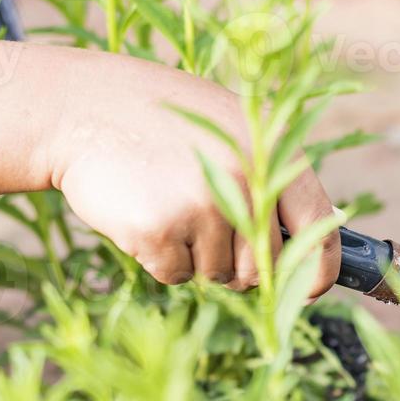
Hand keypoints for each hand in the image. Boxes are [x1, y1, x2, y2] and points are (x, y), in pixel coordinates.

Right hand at [47, 64, 341, 298]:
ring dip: (193, 257)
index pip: (317, 226)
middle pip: (263, 265)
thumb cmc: (161, 122)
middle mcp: (245, 180)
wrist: (81, 109)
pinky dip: (159, 259)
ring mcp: (201, 206)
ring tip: (166, 206)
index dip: (316, 270)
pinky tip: (143, 214)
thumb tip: (308, 240)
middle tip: (203, 230)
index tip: (306, 291)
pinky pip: (175, 275)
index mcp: (272, 150)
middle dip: (238, 266)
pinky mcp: (159, 230)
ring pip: (216, 274)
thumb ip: (268, 176)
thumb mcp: (229, 127)